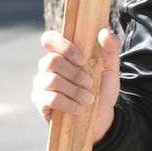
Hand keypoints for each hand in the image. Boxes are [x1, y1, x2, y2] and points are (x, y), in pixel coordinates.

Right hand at [31, 28, 120, 142]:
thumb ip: (110, 49)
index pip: (49, 39)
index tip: (82, 59)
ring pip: (51, 80)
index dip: (63, 46)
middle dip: (75, 73)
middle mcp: (47, 67)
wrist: (101, 119)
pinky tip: (80, 108)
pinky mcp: (40, 102)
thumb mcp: (111, 70)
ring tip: (89, 98)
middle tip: (90, 83)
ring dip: (74, 90)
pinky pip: (50, 99)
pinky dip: (69, 103)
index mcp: (62, 55)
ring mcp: (41, 84)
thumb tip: (105, 32)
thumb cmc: (102, 91)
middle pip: (51, 60)